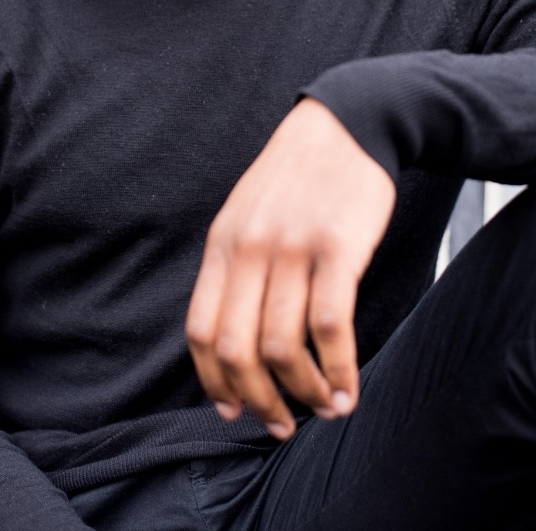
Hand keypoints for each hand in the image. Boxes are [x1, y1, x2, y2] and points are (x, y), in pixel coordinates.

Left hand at [186, 97, 395, 438]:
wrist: (346, 125)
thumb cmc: (298, 178)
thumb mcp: (247, 212)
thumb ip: (237, 267)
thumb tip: (236, 339)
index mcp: (223, 243)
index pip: (201, 330)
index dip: (214, 381)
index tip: (234, 411)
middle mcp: (250, 248)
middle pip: (237, 348)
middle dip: (258, 401)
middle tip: (281, 425)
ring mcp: (293, 247)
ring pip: (282, 346)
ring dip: (303, 393)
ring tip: (324, 410)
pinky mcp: (338, 248)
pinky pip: (331, 326)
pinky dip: (340, 371)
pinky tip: (349, 390)